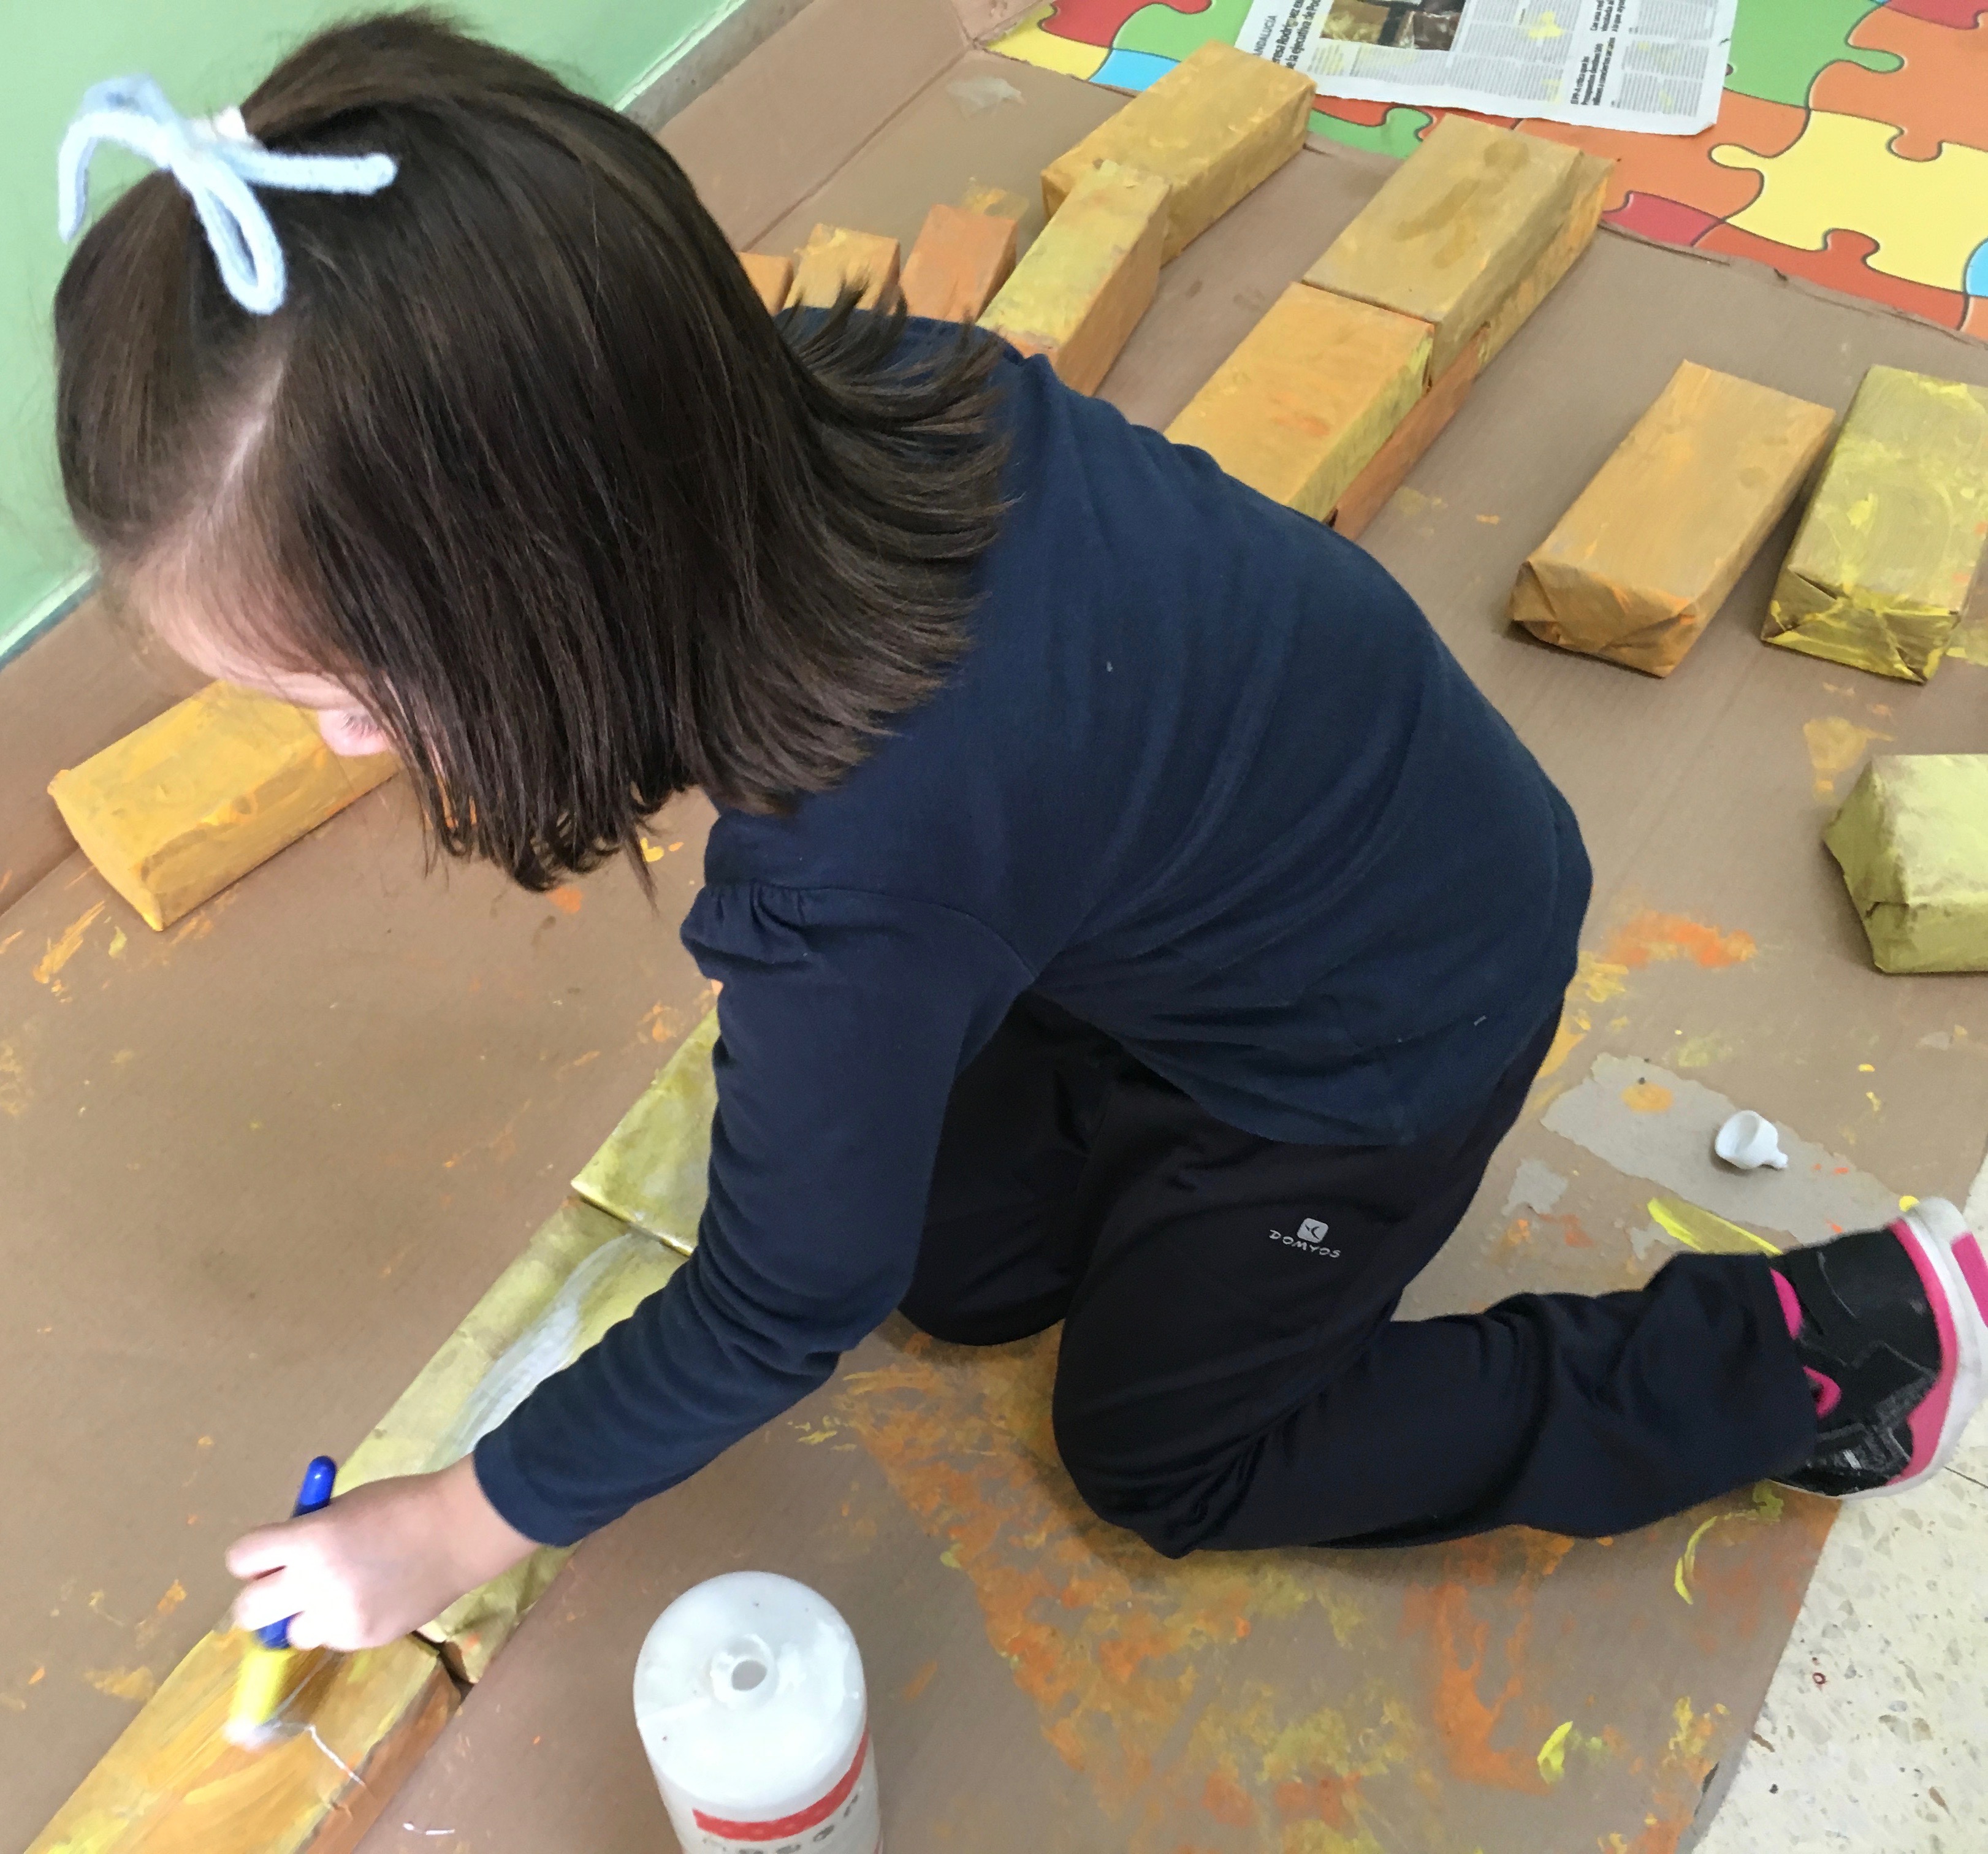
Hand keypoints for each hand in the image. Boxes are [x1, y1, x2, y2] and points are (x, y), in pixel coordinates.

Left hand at [226, 1458, 536, 1650]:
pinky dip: (341, 1623)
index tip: (268, 1556)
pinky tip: (372, 1599)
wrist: (460, 1531)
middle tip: (282, 1590)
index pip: (241, 1558)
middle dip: (259, 1599)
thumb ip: (307, 1533)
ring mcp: (338, 1617)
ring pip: (291, 1633)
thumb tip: (278, 1559)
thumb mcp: (344, 1507)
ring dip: (305, 1616)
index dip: (251, 1557)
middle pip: (247, 1611)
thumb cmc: (402, 1504)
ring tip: (341, 1594)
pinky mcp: (362, 1638)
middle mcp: (315, 1583)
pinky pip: (332, 1639)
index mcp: (310, 1539)